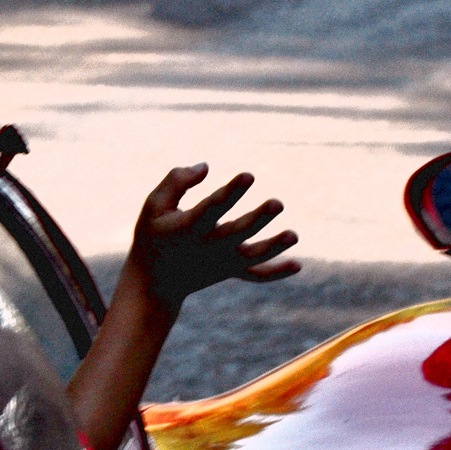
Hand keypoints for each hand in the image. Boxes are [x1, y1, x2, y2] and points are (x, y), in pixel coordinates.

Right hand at [129, 163, 298, 311]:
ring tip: (294, 235)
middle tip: (278, 203)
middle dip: (258, 220)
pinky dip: (274, 272)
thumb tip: (206, 166)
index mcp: (186, 229)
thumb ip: (176, 181)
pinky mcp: (229, 270)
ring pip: (250, 257)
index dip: (230, 192)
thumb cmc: (153, 235)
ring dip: (273, 247)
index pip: (211, 208)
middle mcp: (206, 247)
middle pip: (236, 233)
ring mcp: (220, 262)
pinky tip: (297, 265)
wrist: (153, 283)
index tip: (249, 176)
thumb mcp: (152, 205)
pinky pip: (254, 274)